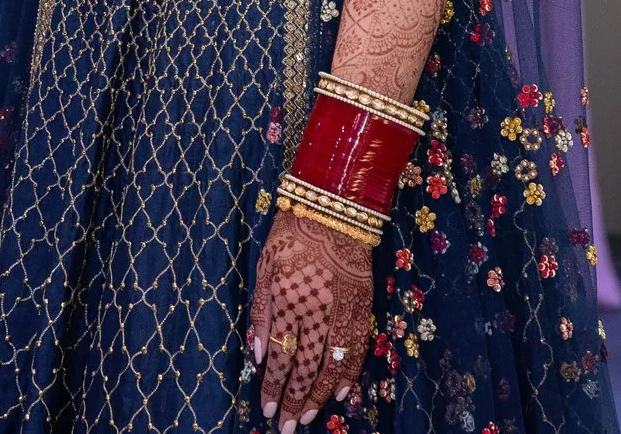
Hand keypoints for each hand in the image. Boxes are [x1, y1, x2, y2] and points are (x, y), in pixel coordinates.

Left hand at [245, 211, 371, 432]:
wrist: (334, 209)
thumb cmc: (290, 233)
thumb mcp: (264, 266)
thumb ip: (260, 312)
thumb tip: (257, 354)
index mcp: (287, 301)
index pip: (279, 357)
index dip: (273, 387)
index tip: (267, 410)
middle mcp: (316, 312)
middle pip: (305, 369)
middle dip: (294, 402)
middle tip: (288, 428)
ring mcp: (343, 312)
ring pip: (333, 366)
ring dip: (320, 396)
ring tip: (309, 417)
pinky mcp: (363, 308)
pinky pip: (357, 350)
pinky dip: (349, 375)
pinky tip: (340, 394)